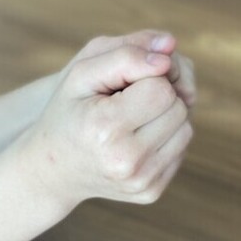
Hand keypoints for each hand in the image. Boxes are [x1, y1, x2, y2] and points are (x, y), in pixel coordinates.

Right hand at [19, 31, 193, 209]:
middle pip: (178, 109)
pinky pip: (181, 150)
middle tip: (127, 101)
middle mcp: (127, 161)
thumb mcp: (82, 73)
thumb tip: (170, 49)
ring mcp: (142, 182)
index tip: (122, 85)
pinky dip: (165, 138)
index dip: (146, 78)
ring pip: (186, 129)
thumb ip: (125, 53)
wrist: (53, 169)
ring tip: (133, 118)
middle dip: (159, 96)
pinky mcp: (152, 192)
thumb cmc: (68, 112)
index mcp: (106, 129)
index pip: (161, 89)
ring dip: (166, 117)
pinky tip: (137, 138)